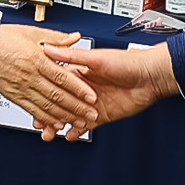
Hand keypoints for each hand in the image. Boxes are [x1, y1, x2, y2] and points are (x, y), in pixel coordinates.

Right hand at [0, 24, 97, 134]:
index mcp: (37, 59)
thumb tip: (75, 37)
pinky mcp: (14, 96)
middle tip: (91, 114)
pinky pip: (32, 110)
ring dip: (65, 116)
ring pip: (47, 105)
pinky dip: (45, 118)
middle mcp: (30, 76)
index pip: (63, 76)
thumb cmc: (2, 38)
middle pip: (57, 95)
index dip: (79, 88)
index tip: (92, 95)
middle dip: (77, 107)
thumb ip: (56, 38)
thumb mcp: (32, 32)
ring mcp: (22, 87)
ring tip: (79, 123)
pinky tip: (56, 123)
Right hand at [45, 41, 175, 128]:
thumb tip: (50, 48)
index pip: (56, 85)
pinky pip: (87, 125)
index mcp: (80, 73)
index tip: (33, 101)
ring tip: (50, 134)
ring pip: (71, 116)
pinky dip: (78, 132)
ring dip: (60, 125)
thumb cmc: (128, 62)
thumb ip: (72, 55)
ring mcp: (93, 103)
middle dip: (49, 114)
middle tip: (39, 124)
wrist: (151, 76)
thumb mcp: (96, 58)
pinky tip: (70, 136)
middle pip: (61, 103)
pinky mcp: (103, 115)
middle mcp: (84, 89)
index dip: (44, 94)